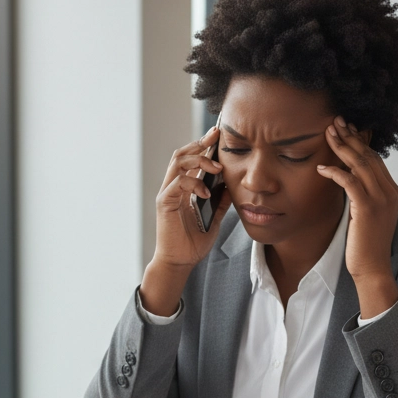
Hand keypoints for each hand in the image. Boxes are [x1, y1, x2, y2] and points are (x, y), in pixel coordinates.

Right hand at [140, 126, 233, 316]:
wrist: (180, 262)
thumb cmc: (193, 242)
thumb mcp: (214, 217)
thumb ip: (221, 200)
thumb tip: (232, 185)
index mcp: (183, 187)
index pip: (190, 158)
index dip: (202, 145)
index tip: (218, 135)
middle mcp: (173, 186)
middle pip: (181, 154)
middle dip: (199, 143)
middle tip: (216, 136)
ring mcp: (167, 193)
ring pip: (177, 163)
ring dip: (198, 160)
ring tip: (216, 168)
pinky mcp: (164, 203)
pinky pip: (178, 183)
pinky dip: (193, 183)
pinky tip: (206, 191)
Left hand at [317, 116, 397, 318]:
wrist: (373, 270)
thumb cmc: (365, 245)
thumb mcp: (366, 215)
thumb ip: (362, 197)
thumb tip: (347, 181)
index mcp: (392, 191)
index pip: (375, 159)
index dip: (359, 142)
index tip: (345, 129)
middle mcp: (390, 192)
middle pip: (369, 156)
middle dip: (350, 137)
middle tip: (334, 121)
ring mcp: (381, 200)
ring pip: (361, 164)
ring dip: (342, 147)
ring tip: (327, 133)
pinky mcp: (368, 209)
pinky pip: (350, 182)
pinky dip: (335, 172)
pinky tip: (321, 168)